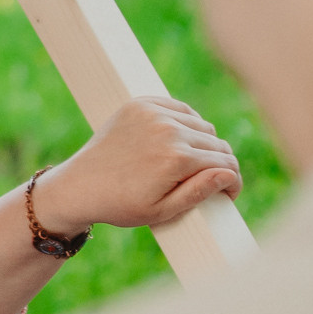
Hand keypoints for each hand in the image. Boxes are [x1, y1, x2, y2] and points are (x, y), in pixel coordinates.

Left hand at [37, 96, 241, 235]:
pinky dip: (186, 123)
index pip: (225, 163)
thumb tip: (229, 174)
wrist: (79, 186)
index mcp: (177, 159)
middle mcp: (168, 130)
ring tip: (190, 163)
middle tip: (210, 180)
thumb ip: (199, 191)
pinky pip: (181, 109)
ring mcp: (153, 113)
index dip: (232, 181)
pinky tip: (178, 141)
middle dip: (219, 163)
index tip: (229, 193)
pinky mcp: (141, 104)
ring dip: (203, 143)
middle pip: (216, 143)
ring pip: (202, 125)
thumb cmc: (121, 204)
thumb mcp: (162, 210)